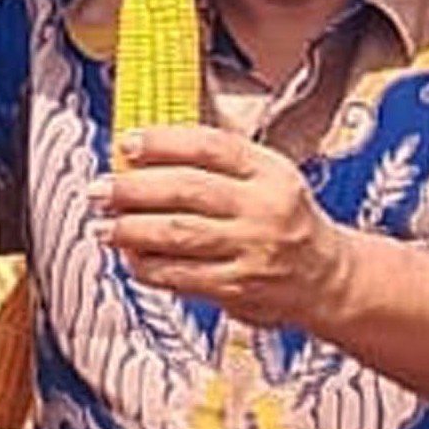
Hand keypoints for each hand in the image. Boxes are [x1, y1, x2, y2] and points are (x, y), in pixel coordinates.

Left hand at [101, 125, 347, 326]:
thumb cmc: (287, 223)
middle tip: (101, 188)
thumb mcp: (269, 178)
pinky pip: (181, 275)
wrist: (327, 277)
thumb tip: (148, 154)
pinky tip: (130, 257)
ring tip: (104, 225)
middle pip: (187, 190)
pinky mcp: (237, 287)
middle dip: (133, 188)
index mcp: (269, 172)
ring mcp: (250, 249)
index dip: (163, 142)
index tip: (128, 142)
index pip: (211, 146)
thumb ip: (219, 164)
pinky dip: (148, 266)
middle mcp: (262, 208)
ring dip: (131, 229)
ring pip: (178, 233)